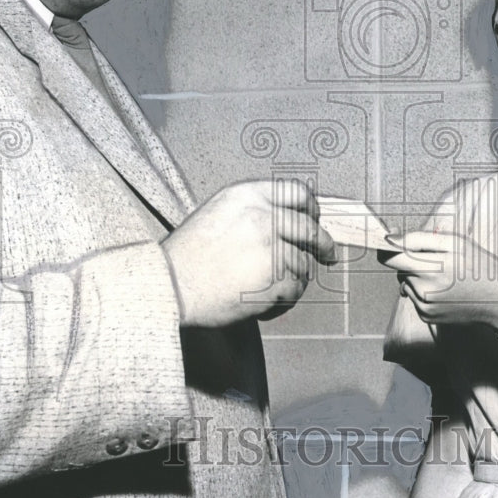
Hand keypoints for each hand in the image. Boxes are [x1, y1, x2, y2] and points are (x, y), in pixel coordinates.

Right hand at [163, 179, 336, 326]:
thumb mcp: (218, 214)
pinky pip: (295, 290)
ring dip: (293, 281)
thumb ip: (253, 212)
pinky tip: (264, 304)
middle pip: (311, 229)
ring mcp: (270, 246)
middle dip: (324, 245)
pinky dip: (284, 301)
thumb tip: (293, 223)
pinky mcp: (274, 277)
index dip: (312, 209)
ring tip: (270, 290)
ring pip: (304, 264)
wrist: (169, 286)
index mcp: (247, 195)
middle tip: (328, 257)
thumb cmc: (189, 256)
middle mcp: (262, 215)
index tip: (316, 221)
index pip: (298, 192)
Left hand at [380, 231, 497, 328]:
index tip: (390, 239)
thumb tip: (391, 239)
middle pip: (398, 268)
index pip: (390, 257)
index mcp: (431, 268)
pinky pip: (413, 296)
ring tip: (443, 274)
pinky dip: (422, 289)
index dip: (387, 246)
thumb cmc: (482, 267)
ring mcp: (424, 306)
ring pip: (405, 282)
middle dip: (409, 259)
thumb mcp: (456, 243)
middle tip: (435, 257)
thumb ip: (419, 239)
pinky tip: (443, 288)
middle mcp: (424, 290)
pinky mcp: (426, 316)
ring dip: (416, 274)